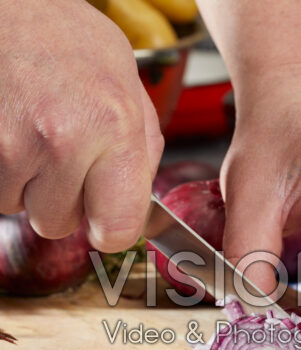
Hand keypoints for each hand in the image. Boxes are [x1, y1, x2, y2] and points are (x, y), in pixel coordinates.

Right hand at [0, 0, 162, 251]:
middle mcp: (62, 140)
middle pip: (59, 225)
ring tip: (31, 132)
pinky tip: (10, 131)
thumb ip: (141, 153)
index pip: (117, 230)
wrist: (5, 8)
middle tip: (58, 150)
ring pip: (20, 210)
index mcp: (113, 126)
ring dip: (26, 184)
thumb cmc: (64, 40)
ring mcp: (10, 145)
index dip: (108, 228)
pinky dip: (2, 172)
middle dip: (59, 199)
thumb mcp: (127, 86)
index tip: (103, 217)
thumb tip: (136, 206)